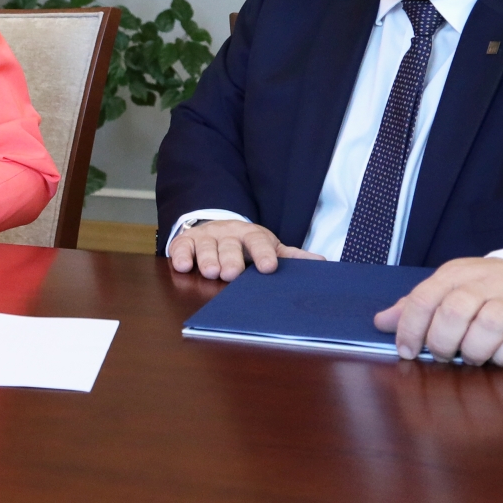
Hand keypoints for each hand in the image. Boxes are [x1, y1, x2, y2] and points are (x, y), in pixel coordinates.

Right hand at [168, 219, 322, 280]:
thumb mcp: (268, 247)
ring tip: (209, 272)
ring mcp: (206, 237)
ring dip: (207, 259)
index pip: (259, 242)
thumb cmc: (246, 245)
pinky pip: (182, 247)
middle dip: (230, 259)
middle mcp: (228, 234)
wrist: (216, 228)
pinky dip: (181, 255)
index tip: (269, 267)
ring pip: (206, 247)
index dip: (263, 254)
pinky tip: (182, 264)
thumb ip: (290, 256)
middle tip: (232, 273)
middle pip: (230, 246)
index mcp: (251, 235)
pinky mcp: (186, 241)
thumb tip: (321, 262)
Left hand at [374, 256, 502, 366]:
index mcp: (455, 274)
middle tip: (442, 355)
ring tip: (470, 356)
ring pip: (487, 326)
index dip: (409, 328)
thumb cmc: (483, 290)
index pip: (424, 298)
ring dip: (473, 351)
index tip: (406, 351)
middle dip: (441, 341)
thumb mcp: (447, 288)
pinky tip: (497, 356)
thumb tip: (381, 322)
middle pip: (454, 312)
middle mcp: (485, 284)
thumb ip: (416, 306)